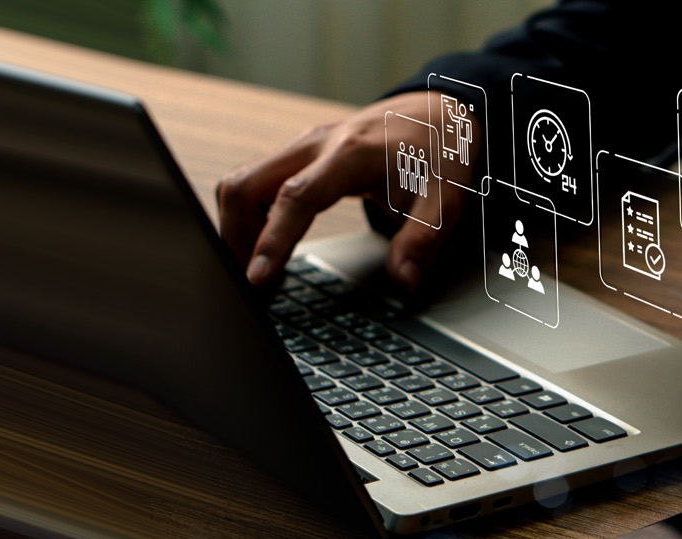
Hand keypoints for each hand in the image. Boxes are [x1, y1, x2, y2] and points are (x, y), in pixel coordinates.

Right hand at [216, 92, 476, 289]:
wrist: (436, 113)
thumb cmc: (438, 153)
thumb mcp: (445, 199)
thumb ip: (422, 239)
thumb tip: (403, 280)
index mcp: (350, 154)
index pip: (295, 198)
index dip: (272, 239)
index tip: (257, 278)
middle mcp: (315, 145)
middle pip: (245, 185)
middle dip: (236, 236)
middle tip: (249, 281)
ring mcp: (301, 147)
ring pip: (241, 182)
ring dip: (237, 226)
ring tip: (254, 267)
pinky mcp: (297, 154)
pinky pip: (254, 181)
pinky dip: (248, 214)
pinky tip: (262, 241)